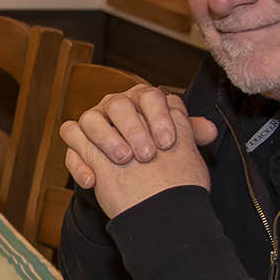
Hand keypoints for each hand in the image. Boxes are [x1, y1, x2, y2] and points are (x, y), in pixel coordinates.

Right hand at [60, 87, 216, 217]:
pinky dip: (79, 162)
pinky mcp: (76, 141)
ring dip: (106, 139)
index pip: (149, 96)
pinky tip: (94, 181)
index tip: (168, 143)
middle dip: (133, 128)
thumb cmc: (160, 157)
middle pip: (118, 105)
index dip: (159, 117)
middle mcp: (115, 105)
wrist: (141, 183)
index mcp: (142, 100)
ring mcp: (94, 121)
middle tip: (146, 154)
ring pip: (90, 119)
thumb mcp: (179, 146)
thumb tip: (209, 131)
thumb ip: (191, 134)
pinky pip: (70, 141)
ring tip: (123, 161)